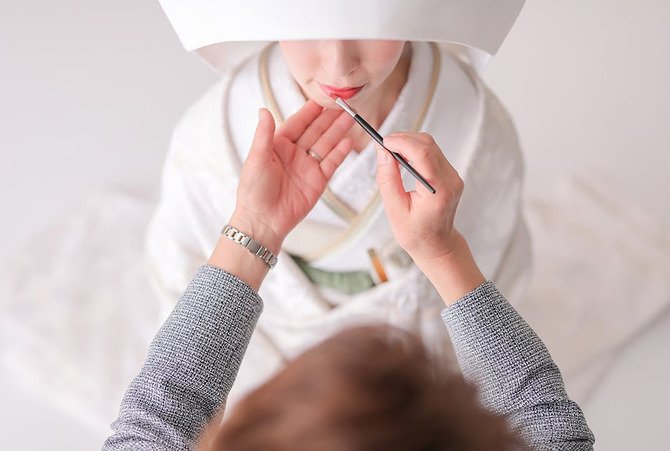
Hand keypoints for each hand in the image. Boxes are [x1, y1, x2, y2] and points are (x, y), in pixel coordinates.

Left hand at [231, 101, 353, 251]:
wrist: (262, 221)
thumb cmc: (253, 191)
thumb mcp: (256, 158)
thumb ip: (264, 134)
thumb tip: (264, 110)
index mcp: (278, 146)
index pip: (298, 123)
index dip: (310, 111)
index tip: (322, 98)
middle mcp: (295, 154)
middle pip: (316, 132)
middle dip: (329, 118)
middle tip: (343, 105)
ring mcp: (307, 167)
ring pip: (326, 145)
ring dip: (338, 132)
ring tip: (350, 118)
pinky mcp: (317, 182)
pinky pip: (331, 164)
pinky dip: (340, 153)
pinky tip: (348, 141)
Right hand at [375, 132, 463, 262]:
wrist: (437, 245)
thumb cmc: (416, 234)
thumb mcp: (395, 210)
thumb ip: (388, 180)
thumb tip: (383, 152)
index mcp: (438, 192)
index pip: (423, 154)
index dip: (402, 142)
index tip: (384, 142)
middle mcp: (450, 181)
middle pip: (428, 145)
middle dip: (403, 139)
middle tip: (384, 145)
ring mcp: (453, 176)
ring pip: (430, 145)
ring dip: (409, 143)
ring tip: (390, 153)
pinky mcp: (450, 175)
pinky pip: (433, 153)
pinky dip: (415, 150)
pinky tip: (402, 159)